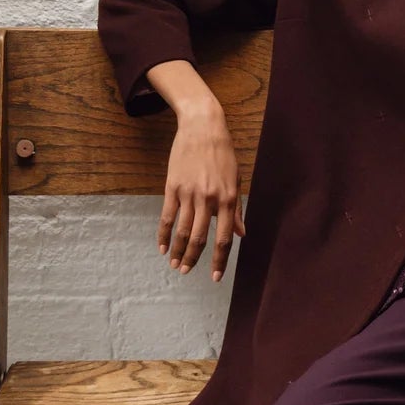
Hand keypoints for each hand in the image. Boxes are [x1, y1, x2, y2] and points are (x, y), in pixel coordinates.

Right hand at [158, 100, 244, 280]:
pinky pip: (167, 216)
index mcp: (227, 199)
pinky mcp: (173, 187)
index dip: (219, 260)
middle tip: (187, 273)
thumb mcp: (236, 180)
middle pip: (199, 238)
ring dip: (178, 251)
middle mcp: (208, 199)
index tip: (216, 277)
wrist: (203, 128)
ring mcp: (189, 193)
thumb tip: (241, 234)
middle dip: (193, 259)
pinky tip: (163, 248)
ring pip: (182, 231)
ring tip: (175, 265)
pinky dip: (164, 235)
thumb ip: (236, 209)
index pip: (224, 238)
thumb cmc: (223, 154)